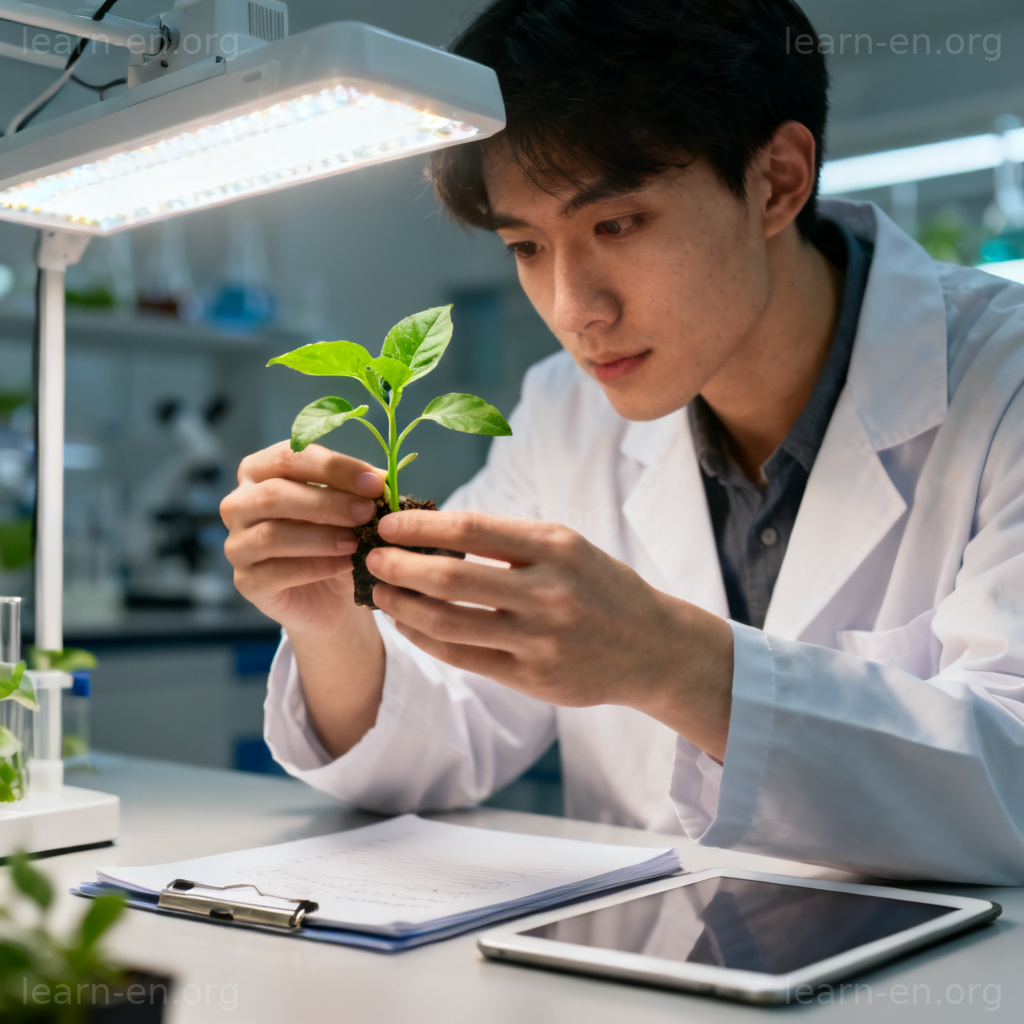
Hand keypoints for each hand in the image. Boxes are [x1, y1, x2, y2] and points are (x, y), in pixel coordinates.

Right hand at [220, 441, 384, 636]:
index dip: (334, 467)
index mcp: (260, 470)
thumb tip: (380, 479)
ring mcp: (237, 543)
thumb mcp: (346, 507)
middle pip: (276, 493)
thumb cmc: (335, 538)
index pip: (290, 456)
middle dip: (329, 502)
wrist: (332, 595)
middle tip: (368, 512)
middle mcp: (239, 503)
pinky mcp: (246, 581)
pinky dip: (316, 567)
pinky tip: (345, 565)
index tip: (376, 482)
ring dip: (322, 537)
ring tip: (357, 542)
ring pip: (272, 534)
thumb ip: (355, 490)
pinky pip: (276, 572)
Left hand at [366, 510, 733, 758]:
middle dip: (399, 567)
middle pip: (451, 579)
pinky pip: (463, 658)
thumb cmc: (601, 587)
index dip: (420, 527)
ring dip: (403, 607)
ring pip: (449, 623)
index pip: (471, 530)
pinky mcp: (533, 678)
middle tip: (371, 559)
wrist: (653, 648)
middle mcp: (549, 593)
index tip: (388, 523)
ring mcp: (540, 639)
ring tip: (381, 594)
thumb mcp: (568, 547)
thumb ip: (509, 541)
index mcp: (556, 548)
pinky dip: (426, 639)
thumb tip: (434, 533)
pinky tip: (408, 625)